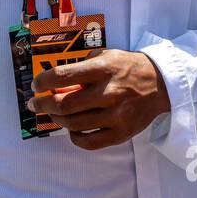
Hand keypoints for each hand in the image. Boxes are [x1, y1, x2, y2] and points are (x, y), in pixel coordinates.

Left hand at [29, 49, 169, 150]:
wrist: (161, 85)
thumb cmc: (128, 68)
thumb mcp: (106, 55)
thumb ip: (82, 66)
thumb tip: (55, 81)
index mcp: (103, 69)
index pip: (63, 75)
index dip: (43, 82)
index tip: (37, 85)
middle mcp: (109, 92)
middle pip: (64, 104)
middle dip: (42, 104)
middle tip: (35, 103)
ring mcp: (116, 115)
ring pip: (73, 124)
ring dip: (56, 119)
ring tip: (53, 114)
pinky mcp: (121, 133)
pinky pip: (89, 142)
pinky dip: (74, 136)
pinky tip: (71, 128)